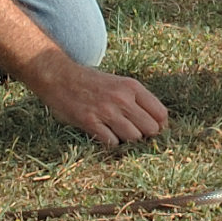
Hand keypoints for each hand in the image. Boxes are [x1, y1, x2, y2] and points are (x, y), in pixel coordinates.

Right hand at [33, 62, 168, 146]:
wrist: (60, 77)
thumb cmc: (93, 83)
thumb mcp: (120, 83)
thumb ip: (138, 99)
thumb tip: (158, 123)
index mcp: (133, 87)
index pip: (161, 113)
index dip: (160, 126)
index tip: (153, 130)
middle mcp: (123, 99)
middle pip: (151, 129)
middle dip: (145, 135)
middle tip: (135, 133)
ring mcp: (106, 111)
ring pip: (134, 138)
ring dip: (128, 140)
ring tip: (119, 133)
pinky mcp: (89, 121)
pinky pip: (111, 142)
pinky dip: (111, 143)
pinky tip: (105, 135)